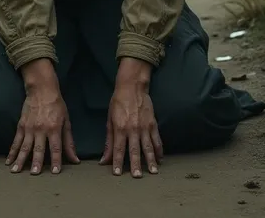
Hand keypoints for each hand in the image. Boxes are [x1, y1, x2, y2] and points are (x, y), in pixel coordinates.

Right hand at [6, 61, 79, 174]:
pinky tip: (8, 161)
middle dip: (36, 162)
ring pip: (24, 146)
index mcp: (54, 128)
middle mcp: (41, 129)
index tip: (54, 172)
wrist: (42, 89)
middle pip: (38, 148)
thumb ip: (69, 142)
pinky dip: (12, 151)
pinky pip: (16, 140)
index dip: (56, 160)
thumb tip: (75, 160)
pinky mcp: (21, 125)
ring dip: (20, 159)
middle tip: (34, 174)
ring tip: (16, 171)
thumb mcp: (66, 121)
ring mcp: (29, 127)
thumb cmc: (57, 105)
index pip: (56, 147)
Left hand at [101, 60, 162, 177]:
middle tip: (137, 177)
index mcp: (120, 127)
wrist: (132, 87)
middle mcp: (133, 128)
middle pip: (135, 150)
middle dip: (136, 164)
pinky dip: (159, 149)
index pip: (118, 149)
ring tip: (153, 172)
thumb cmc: (118, 103)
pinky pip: (157, 139)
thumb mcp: (110, 120)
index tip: (117, 174)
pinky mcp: (153, 123)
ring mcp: (144, 126)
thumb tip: (103, 159)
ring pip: (148, 146)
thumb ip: (108, 141)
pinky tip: (160, 159)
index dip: (117, 162)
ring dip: (151, 160)